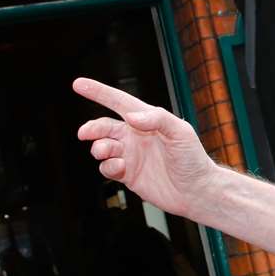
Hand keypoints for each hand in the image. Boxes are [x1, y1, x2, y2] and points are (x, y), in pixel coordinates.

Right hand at [74, 77, 218, 218]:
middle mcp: (136, 136)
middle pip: (104, 126)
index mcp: (148, 120)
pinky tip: (120, 168)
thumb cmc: (193, 158)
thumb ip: (157, 119)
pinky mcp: (128, 175)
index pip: (119, 102)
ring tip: (106, 151)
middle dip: (92, 128)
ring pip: (102, 147)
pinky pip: (107, 168)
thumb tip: (131, 116)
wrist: (197, 192)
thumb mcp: (181, 132)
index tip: (78, 83)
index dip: (99, 92)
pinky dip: (108, 166)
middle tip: (84, 133)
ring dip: (99, 148)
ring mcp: (131, 155)